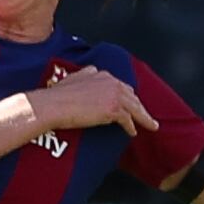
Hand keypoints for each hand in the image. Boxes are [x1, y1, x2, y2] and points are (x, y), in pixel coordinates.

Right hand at [30, 66, 154, 134]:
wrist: (53, 105)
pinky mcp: (114, 109)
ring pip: (135, 107)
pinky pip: (128, 119)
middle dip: (139, 105)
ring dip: (143, 117)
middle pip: (131, 95)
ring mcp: (113, 95)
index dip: (126, 95)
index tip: (130, 102)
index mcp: (101, 74)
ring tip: (150, 125)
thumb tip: (92, 70)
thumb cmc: (57, 95)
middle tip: (144, 115)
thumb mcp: (73, 77)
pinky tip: (133, 132)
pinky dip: (132, 126)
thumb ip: (86, 74)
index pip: (120, 85)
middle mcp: (110, 82)